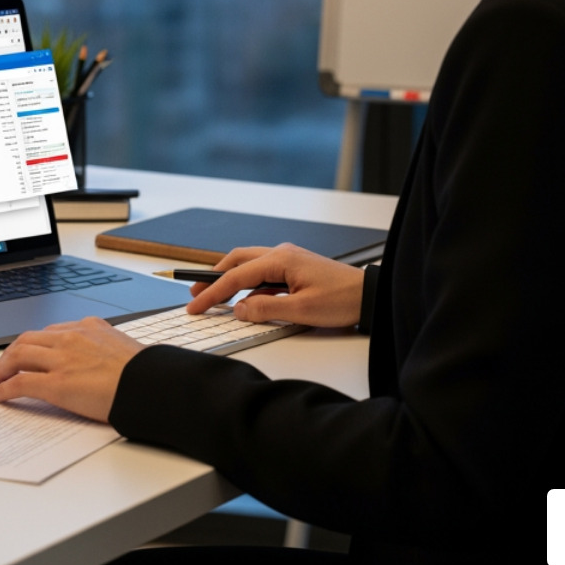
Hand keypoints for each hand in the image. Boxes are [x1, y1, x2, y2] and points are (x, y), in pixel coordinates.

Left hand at [0, 316, 143, 421]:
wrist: (151, 384)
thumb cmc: (145, 373)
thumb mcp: (123, 348)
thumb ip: (105, 349)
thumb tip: (102, 363)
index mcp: (89, 327)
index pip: (51, 331)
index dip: (34, 344)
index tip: (28, 352)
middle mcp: (72, 337)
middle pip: (28, 339)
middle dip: (11, 353)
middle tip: (2, 365)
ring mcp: (62, 359)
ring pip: (18, 355)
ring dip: (1, 367)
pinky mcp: (56, 384)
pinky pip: (20, 383)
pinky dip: (4, 388)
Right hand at [185, 243, 364, 327]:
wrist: (370, 295)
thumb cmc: (342, 300)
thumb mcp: (301, 311)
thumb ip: (265, 309)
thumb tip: (240, 309)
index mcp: (280, 260)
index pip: (235, 276)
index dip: (212, 292)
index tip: (195, 304)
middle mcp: (282, 253)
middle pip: (237, 261)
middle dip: (214, 277)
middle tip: (196, 294)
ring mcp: (289, 258)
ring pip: (249, 264)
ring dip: (231, 279)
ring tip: (215, 296)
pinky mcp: (296, 267)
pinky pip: (264, 272)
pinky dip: (249, 283)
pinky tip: (246, 299)